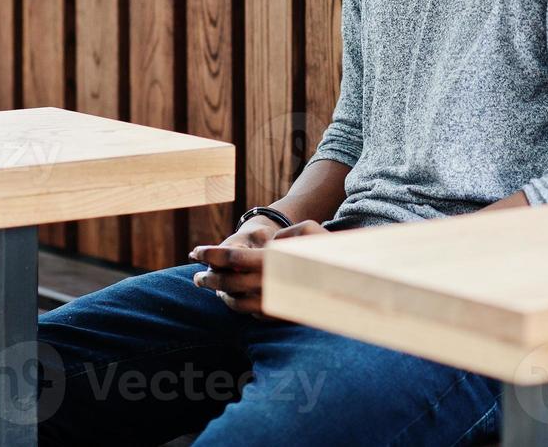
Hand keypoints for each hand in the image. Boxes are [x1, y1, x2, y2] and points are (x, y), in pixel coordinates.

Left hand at [188, 219, 330, 315]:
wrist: (352, 286)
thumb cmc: (330, 252)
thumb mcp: (310, 231)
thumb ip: (284, 235)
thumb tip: (268, 247)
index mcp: (273, 260)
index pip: (232, 257)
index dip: (210, 253)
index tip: (195, 251)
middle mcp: (270, 284)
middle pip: (228, 282)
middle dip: (208, 278)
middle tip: (197, 276)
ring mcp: (274, 303)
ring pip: (236, 303)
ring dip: (220, 295)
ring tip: (211, 288)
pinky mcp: (280, 317)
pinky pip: (251, 315)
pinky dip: (237, 307)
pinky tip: (233, 299)